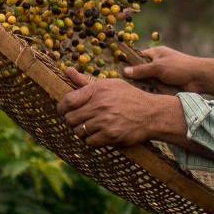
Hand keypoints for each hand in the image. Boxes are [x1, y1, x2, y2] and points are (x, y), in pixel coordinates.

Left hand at [59, 70, 187, 148]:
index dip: (61, 108)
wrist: (151, 113)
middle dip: (72, 121)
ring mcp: (105, 121)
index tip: (63, 111)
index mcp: (97, 90)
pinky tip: (99, 135)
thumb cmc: (129, 97)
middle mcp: (100, 105)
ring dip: (82, 132)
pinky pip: (90, 142)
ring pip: (79, 132)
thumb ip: (85, 81)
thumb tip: (67, 70)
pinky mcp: (111, 135)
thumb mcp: (110, 84)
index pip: (68, 101)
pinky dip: (92, 140)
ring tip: (90, 128)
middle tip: (79, 121)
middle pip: (71, 118)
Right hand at [123, 46, 213, 97]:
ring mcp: (161, 76)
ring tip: (128, 93)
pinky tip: (139, 98)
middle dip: (134, 78)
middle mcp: (157, 64)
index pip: (138, 57)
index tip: (117, 70)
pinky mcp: (165, 87)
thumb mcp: (158, 67)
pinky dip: (148, 93)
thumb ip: (141, 70)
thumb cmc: (180, 67)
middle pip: (140, 71)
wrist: (200, 79)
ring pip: (146, 82)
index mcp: (156, 54)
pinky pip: (153, 90)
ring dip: (141, 87)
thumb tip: (124, 71)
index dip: (128, 63)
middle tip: (121, 85)